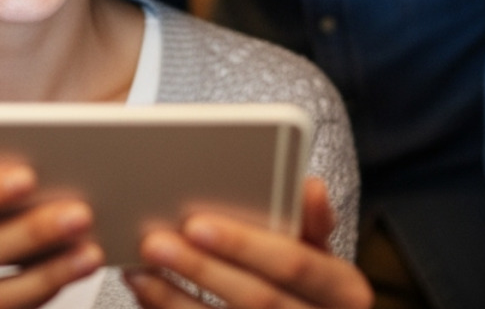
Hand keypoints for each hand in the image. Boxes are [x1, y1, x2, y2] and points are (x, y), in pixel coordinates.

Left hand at [125, 177, 371, 308]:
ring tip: (139, 268)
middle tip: (154, 241)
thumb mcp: (321, 250)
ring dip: (174, 298)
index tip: (196, 223)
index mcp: (346, 290)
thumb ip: (310, 221)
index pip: (294, 264)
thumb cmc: (309, 280)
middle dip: (200, 269)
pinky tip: (148, 293)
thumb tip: (311, 187)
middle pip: (257, 299)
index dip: (244, 244)